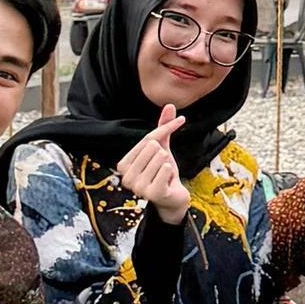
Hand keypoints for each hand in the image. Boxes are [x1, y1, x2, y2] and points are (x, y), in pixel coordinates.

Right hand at [114, 104, 190, 224]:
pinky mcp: (153, 194)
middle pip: (153, 148)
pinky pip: (166, 170)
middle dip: (164, 156)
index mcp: (123, 164)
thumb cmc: (164, 173)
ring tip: (164, 177)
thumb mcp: (162, 149)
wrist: (173, 198)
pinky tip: (168, 181)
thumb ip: (163, 127)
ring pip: (161, 158)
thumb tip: (170, 105)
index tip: (181, 121)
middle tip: (162, 169)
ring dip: (169, 166)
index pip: (147, 139)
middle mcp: (126, 177)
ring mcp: (138, 187)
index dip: (165, 130)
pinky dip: (172, 173)